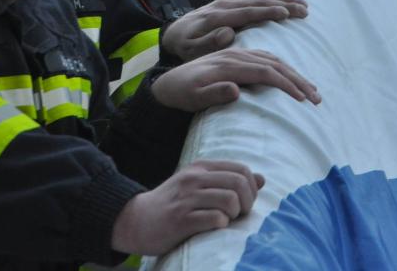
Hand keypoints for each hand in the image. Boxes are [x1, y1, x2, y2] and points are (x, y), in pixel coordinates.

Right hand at [110, 160, 265, 255]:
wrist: (135, 220)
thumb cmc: (172, 204)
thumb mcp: (198, 185)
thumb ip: (227, 180)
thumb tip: (262, 179)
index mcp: (200, 168)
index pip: (241, 169)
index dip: (251, 188)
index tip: (245, 203)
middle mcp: (194, 179)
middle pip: (239, 182)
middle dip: (247, 201)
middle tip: (239, 214)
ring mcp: (187, 199)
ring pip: (229, 200)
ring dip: (235, 214)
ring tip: (226, 221)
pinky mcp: (181, 220)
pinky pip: (215, 219)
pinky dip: (221, 225)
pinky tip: (213, 228)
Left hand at [150, 48, 320, 111]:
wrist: (167, 80)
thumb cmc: (181, 92)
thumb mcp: (192, 97)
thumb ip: (213, 92)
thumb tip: (236, 90)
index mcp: (228, 63)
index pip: (264, 71)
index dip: (285, 84)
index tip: (303, 99)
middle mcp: (235, 54)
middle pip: (275, 62)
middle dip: (298, 79)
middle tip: (317, 98)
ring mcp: (237, 52)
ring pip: (273, 57)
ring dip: (295, 71)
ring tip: (313, 89)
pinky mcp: (237, 54)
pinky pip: (266, 54)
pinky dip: (284, 64)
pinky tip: (293, 73)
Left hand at [162, 0, 307, 60]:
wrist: (174, 33)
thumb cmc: (185, 47)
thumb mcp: (191, 50)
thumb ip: (208, 42)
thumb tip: (228, 33)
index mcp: (216, 17)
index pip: (247, 12)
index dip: (267, 12)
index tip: (287, 15)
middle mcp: (224, 4)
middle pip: (258, 1)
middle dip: (283, 4)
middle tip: (305, 10)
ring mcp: (227, 0)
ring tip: (303, 4)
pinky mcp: (230, 0)